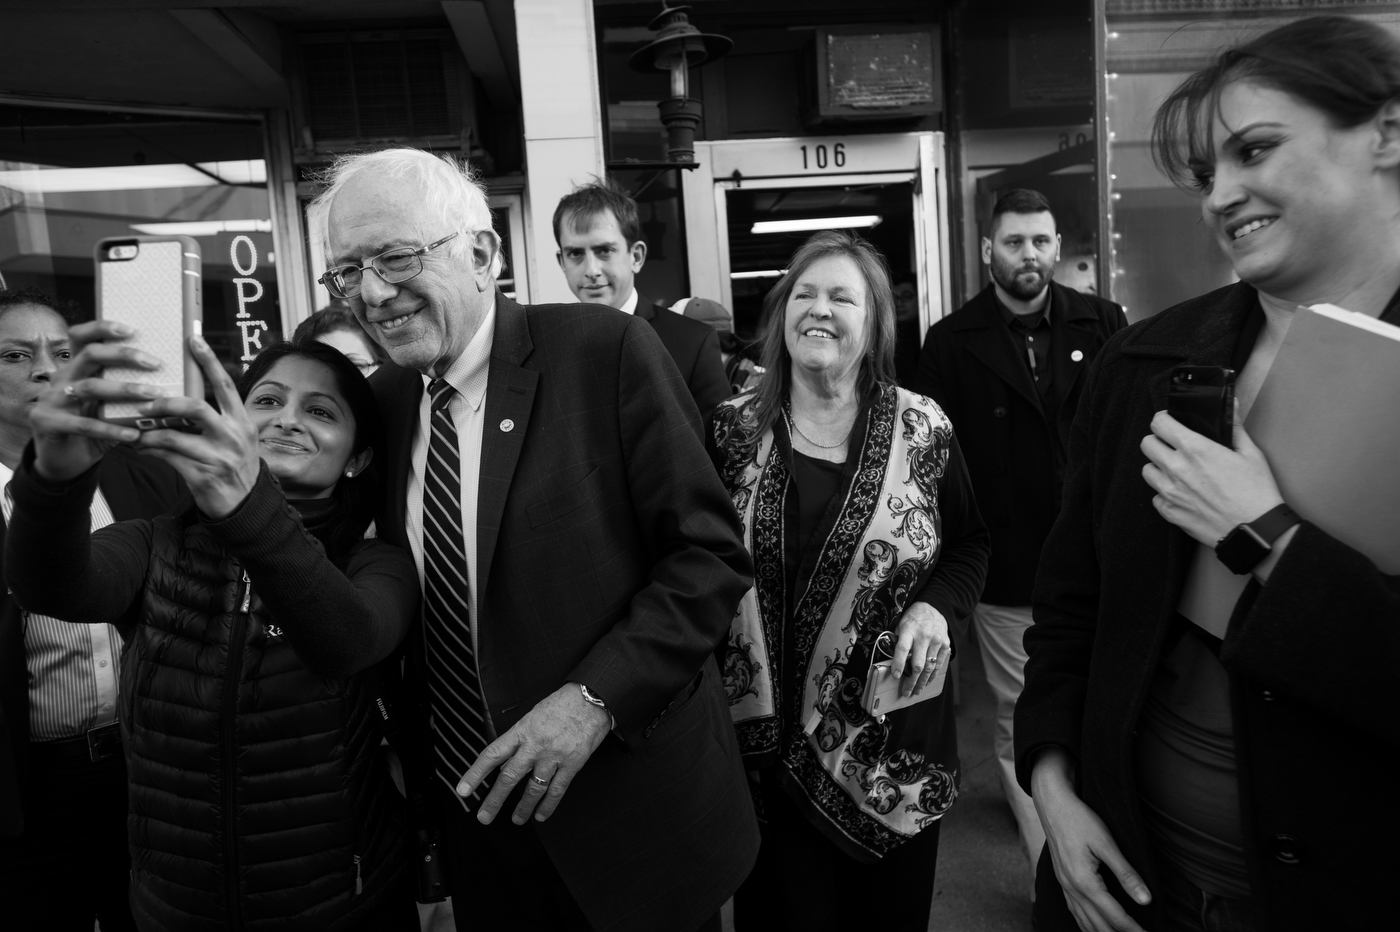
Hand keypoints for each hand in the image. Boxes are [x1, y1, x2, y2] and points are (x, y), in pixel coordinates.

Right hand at [30, 320, 162, 480]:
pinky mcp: (48, 423)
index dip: (103, 328)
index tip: (132, 329)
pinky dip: (111, 429)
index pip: (82, 336)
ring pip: (90, 387)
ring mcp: (52, 400)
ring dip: (125, 390)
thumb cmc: (93, 426)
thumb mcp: (108, 405)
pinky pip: (84, 425)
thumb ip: (126, 388)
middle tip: (156, 363)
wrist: (63, 460)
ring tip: (154, 395)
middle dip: (123, 355)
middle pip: (90, 355)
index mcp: (75, 367)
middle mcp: (62, 378)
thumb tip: (171, 376)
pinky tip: (134, 434)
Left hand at [133, 335, 258, 517]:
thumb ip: (216, 418)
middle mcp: (233, 436)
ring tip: (133, 427)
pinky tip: (137, 446)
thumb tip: (184, 395)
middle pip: (196, 407)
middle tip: (145, 400)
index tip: (193, 338)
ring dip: (148, 431)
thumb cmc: (234, 466)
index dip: (209, 361)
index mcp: (242, 421)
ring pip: (173, 436)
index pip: (225, 385)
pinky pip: (167, 458)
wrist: (245, 506)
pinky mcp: (202, 476)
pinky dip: (148, 450)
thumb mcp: (235, 439)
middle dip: (166, 401)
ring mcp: (218, 457)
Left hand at [457, 683, 610, 825]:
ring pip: (533, 788)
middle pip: (509, 777)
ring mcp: (554, 755)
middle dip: (495, 800)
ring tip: (517, 819)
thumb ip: (520, 739)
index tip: (463, 790)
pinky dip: (548, 805)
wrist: (591, 698)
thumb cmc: (562, 705)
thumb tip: (506, 762)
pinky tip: (541, 815)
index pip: (492, 755)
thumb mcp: (533, 716)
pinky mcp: (572, 763)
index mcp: (522, 731)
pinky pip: (557, 789)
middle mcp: (535, 745)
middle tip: (484, 817)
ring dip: (523, 807)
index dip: (475, 774)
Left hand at [890, 601, 951, 698]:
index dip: (898, 663)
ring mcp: (936, 641)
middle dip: (911, 680)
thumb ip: (897, 641)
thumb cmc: (913, 619)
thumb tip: (891, 660)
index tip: (895, 676)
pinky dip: (932, 675)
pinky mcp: (945, 645)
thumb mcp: (901, 624)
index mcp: (909, 630)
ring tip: (916, 691)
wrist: (933, 607)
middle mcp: (924, 636)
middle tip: (906, 692)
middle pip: (918, 663)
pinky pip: (939, 664)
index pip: (902, 649)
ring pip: (929, 667)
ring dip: (922, 682)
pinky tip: (926, 682)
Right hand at [1032, 748, 1149, 931]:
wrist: (1052, 804)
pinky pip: (1074, 912)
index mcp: (1084, 882)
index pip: (1115, 916)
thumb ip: (1126, 874)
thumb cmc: (1080, 819)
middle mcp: (1071, 889)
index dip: (1134, 929)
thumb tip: (1146, 900)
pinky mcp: (1061, 880)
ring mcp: (1064, 886)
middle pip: (1098, 925)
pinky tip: (1095, 927)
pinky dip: (1087, 925)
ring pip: (1084, 922)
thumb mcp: (1107, 843)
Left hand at [1140, 405, 1283, 545]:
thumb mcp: (1250, 453)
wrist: (1255, 530)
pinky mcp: (1169, 511)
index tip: (1170, 422)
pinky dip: (1165, 493)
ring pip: (1147, 470)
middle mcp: (1176, 468)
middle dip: (1157, 441)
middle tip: (1172, 445)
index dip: (1163, 419)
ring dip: (1158, 467)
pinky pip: (1155, 496)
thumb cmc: (1256, 492)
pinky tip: (1182, 493)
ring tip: (1176, 470)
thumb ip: (1234, 426)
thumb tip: (1229, 404)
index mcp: (1194, 449)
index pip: (1159, 423)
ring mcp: (1169, 492)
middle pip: (1146, 444)